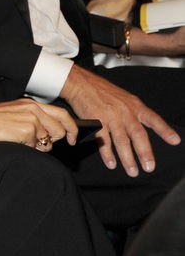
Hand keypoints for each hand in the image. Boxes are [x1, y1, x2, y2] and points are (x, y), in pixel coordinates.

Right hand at [0, 98, 77, 150]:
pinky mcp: (28, 131)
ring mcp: (32, 120)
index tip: (72, 137)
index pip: (62, 114)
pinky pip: (37, 147)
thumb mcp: (14, 113)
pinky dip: (29, 149)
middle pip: (60, 128)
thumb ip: (32, 118)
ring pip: (49, 141)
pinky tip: (16, 142)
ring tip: (22, 141)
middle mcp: (34, 110)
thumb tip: (47, 133)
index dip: (71, 127)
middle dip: (57, 140)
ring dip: (39, 146)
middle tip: (45, 145)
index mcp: (31, 104)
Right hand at [61, 65, 180, 175]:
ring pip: (121, 141)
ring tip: (132, 171)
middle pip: (138, 135)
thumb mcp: (124, 98)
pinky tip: (111, 163)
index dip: (164, 130)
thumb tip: (143, 125)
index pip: (153, 119)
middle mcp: (125, 112)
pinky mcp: (96, 121)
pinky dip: (107, 153)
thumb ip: (133, 112)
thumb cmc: (101, 91)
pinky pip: (103, 140)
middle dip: (145, 153)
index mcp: (134, 106)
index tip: (174, 140)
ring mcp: (110, 117)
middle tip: (149, 167)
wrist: (81, 84)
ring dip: (127, 158)